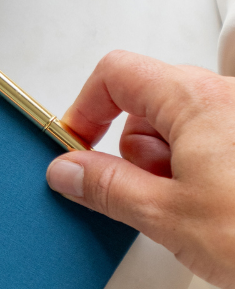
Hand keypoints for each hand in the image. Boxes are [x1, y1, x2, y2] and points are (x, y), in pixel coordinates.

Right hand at [46, 50, 234, 288]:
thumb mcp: (166, 215)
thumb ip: (106, 188)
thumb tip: (69, 171)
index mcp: (194, 98)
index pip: (115, 73)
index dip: (85, 109)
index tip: (76, 147)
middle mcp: (226, 97)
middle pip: (148, 102)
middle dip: (133, 150)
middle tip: (142, 192)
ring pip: (182, 128)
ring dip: (171, 167)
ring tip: (189, 210)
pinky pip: (214, 147)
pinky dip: (201, 175)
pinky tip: (213, 215)